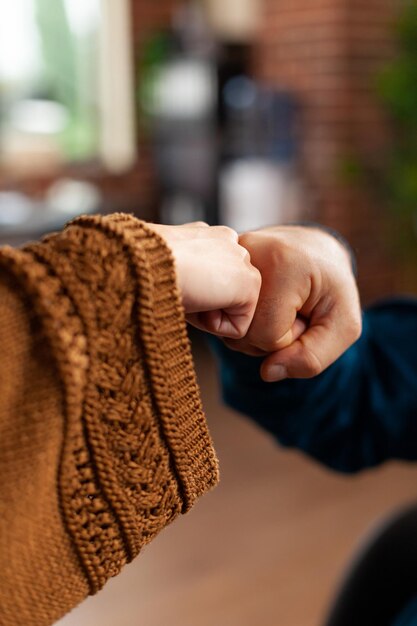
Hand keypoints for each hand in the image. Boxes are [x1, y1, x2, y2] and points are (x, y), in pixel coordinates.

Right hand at [148, 222, 260, 338]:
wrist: (149, 263)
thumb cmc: (144, 268)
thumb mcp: (163, 267)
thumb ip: (185, 273)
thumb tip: (191, 296)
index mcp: (206, 235)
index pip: (209, 275)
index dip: (190, 290)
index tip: (170, 281)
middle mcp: (228, 241)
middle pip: (222, 293)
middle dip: (202, 301)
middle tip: (179, 288)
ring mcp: (243, 260)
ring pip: (230, 309)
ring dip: (207, 313)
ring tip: (187, 293)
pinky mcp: (251, 283)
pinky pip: (237, 327)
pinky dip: (215, 326)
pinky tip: (198, 302)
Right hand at [224, 225, 361, 381]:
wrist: (314, 249)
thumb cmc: (332, 288)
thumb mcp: (343, 325)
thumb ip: (313, 357)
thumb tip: (267, 373)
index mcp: (282, 263)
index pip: (267, 335)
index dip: (290, 338)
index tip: (304, 313)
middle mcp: (246, 252)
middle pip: (242, 334)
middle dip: (269, 335)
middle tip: (290, 308)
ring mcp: (226, 255)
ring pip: (226, 326)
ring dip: (253, 327)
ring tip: (274, 302)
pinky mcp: (215, 260)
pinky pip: (217, 310)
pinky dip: (238, 316)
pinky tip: (256, 299)